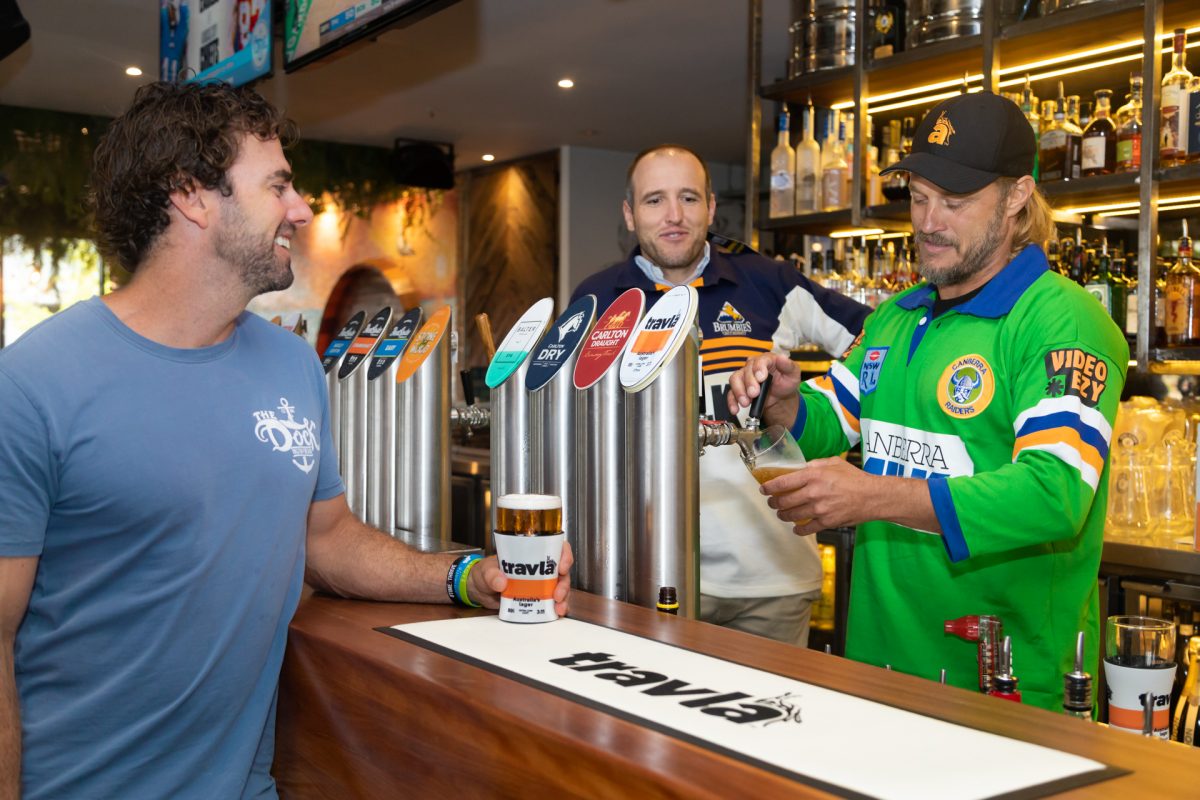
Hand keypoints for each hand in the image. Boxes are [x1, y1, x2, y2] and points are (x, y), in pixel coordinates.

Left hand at [470, 542, 573, 616]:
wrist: (479, 590)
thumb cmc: (485, 572)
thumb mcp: (486, 570)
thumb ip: (492, 575)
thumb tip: (501, 582)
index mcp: (530, 553)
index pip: (554, 547)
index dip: (564, 554)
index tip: (562, 567)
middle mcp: (539, 567)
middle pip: (561, 571)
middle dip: (564, 583)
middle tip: (557, 594)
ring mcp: (539, 583)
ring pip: (559, 588)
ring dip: (563, 598)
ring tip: (558, 608)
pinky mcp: (536, 598)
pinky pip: (551, 602)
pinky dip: (555, 607)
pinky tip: (555, 613)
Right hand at [726, 353, 802, 427]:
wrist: (780, 396)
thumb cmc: (786, 382)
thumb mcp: (793, 374)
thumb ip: (788, 366)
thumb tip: (782, 357)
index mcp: (767, 360)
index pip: (760, 360)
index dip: (759, 368)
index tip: (761, 378)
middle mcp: (753, 366)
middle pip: (746, 370)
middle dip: (749, 383)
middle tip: (754, 394)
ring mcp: (744, 376)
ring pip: (735, 379)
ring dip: (739, 392)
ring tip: (745, 402)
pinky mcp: (739, 388)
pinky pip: (731, 392)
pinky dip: (732, 401)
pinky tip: (735, 409)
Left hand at [759, 457, 879, 534]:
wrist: (873, 496)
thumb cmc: (855, 478)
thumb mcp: (833, 463)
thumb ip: (814, 464)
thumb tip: (800, 467)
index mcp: (813, 475)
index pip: (782, 482)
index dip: (769, 487)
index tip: (764, 489)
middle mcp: (813, 492)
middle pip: (784, 501)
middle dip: (774, 503)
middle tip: (772, 502)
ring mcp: (819, 509)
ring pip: (792, 516)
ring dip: (783, 516)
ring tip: (782, 514)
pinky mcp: (826, 522)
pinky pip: (806, 529)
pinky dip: (798, 530)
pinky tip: (796, 528)